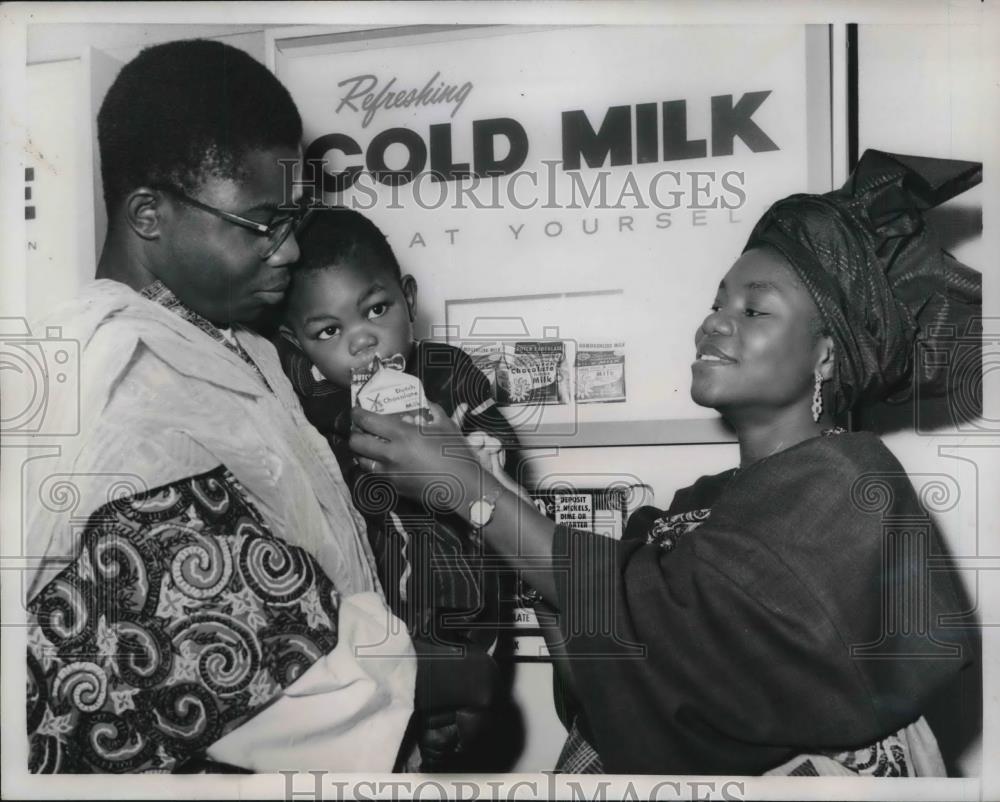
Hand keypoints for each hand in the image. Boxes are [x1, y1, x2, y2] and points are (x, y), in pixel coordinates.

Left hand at [350, 402, 481, 505]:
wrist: (464, 487)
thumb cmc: (457, 454)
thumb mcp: (446, 425)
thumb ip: (431, 410)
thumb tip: (424, 402)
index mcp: (403, 435)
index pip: (368, 421)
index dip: (358, 414)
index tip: (356, 410)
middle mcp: (391, 454)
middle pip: (357, 443)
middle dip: (355, 433)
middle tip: (360, 428)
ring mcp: (391, 474)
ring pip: (362, 462)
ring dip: (362, 452)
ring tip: (368, 446)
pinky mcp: (395, 488)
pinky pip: (377, 475)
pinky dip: (375, 466)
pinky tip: (384, 462)